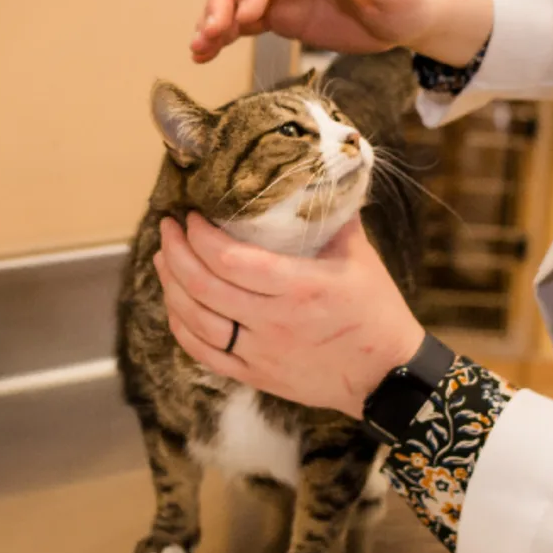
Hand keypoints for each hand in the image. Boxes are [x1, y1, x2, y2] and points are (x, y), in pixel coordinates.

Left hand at [156, 213, 427, 418]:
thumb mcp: (360, 257)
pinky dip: (181, 327)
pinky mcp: (255, 375)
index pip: (231, 260)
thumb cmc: (375, 310)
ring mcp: (260, 352)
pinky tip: (176, 305)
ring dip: (172, 287)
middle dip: (176, 252)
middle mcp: (274, 321)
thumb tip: (313, 177)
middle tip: (169, 228)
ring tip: (165, 259)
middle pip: (204, 287)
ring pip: (195, 321)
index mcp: (301, 287)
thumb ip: (332, 218)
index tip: (192, 216)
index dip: (201, 236)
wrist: (386, 374)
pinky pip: (203, 353)